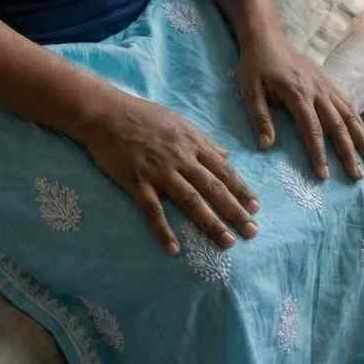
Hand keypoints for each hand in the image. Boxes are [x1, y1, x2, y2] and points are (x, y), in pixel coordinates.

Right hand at [83, 93, 260, 255]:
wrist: (107, 114)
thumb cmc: (144, 116)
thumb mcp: (180, 122)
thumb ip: (204, 141)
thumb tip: (226, 155)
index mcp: (192, 143)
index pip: (223, 171)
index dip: (241, 190)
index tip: (256, 208)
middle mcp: (180, 158)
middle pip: (213, 188)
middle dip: (235, 211)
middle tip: (252, 231)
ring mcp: (159, 171)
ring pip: (190, 201)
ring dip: (211, 223)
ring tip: (227, 242)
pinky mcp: (137, 182)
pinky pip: (153, 211)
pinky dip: (163, 231)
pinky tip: (174, 250)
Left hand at [236, 36, 363, 181]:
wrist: (266, 36)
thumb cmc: (255, 64)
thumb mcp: (249, 89)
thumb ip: (259, 117)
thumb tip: (266, 146)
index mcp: (298, 93)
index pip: (312, 130)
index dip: (319, 154)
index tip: (324, 176)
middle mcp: (317, 91)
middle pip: (338, 125)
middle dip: (349, 153)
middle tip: (357, 176)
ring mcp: (325, 85)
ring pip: (349, 115)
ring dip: (362, 139)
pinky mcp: (327, 82)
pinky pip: (347, 104)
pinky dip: (358, 122)